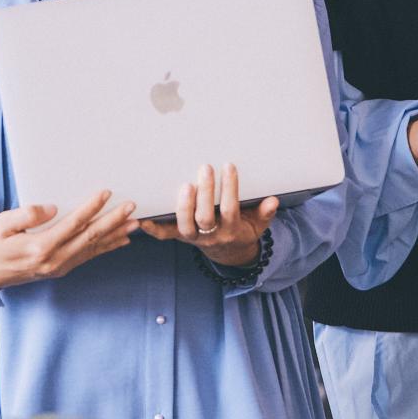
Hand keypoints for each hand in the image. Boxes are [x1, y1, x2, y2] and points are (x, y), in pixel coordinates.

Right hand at [0, 189, 138, 292]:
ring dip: (116, 235)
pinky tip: (120, 240)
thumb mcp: (1, 224)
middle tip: (132, 207)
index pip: (73, 224)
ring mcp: (59, 267)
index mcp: (40, 247)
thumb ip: (26, 214)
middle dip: (113, 221)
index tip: (106, 192)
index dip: (91, 208)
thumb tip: (53, 208)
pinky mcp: (60, 269)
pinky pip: (88, 257)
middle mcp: (54, 260)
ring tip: (135, 223)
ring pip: (93, 248)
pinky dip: (106, 248)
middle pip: (90, 238)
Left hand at [141, 162, 278, 267]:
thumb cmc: (242, 230)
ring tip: (185, 184)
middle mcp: (211, 235)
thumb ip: (264, 214)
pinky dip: (153, 227)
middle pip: (205, 217)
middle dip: (205, 193)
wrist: (228, 252)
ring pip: (185, 226)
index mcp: (231, 230)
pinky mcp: (179, 237)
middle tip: (205, 168)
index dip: (230, 188)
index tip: (229, 166)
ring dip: (183, 206)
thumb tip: (273, 201)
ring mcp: (193, 238)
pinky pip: (164, 235)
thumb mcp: (258, 224)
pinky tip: (143, 217)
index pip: (230, 208)